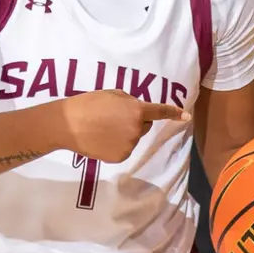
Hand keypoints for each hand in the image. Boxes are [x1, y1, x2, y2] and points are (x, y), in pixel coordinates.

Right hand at [61, 89, 189, 163]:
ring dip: (124, 133)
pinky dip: (116, 145)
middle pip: (143, 126)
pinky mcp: (120, 157)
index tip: (185, 116)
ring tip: (103, 128)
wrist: (68, 125)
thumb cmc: (88, 104)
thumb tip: (137, 112)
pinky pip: (124, 149)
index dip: (173, 113)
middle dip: (134, 121)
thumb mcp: (113, 94)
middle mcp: (137, 129)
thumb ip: (130, 102)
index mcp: (136, 110)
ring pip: (133, 138)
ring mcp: (129, 145)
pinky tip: (101, 139)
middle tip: (112, 117)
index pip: (159, 111)